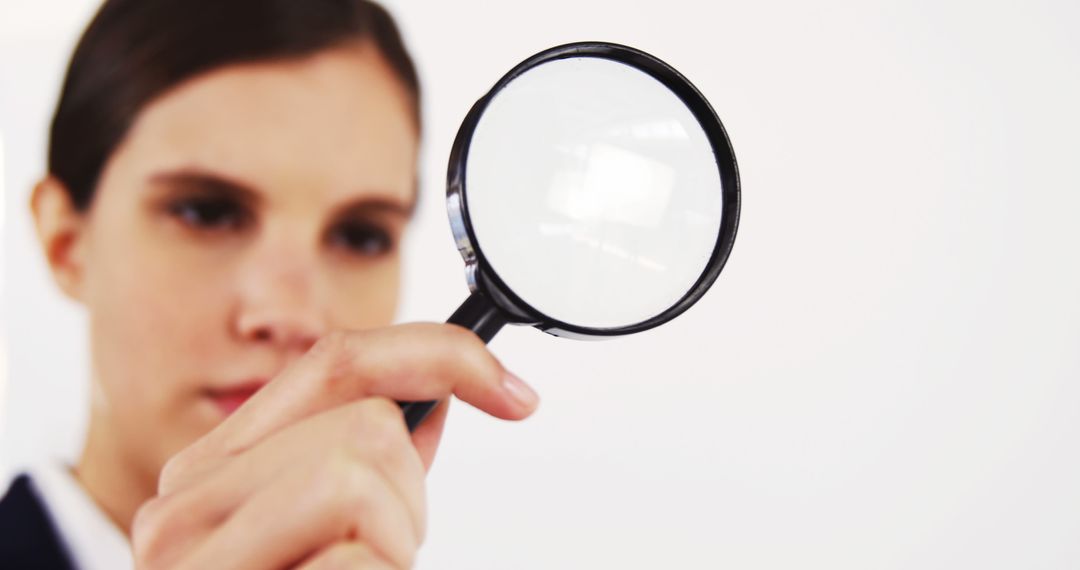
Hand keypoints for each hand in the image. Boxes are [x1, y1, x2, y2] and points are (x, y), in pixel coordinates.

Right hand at [131, 323, 538, 568]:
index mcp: (208, 476)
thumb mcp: (331, 532)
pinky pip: (361, 559)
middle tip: (376, 558)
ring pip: (360, 473)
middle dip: (407, 498)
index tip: (514, 395)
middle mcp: (182, 509)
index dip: (438, 357)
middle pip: (367, 426)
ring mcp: (197, 561)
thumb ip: (371, 460)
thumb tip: (441, 391)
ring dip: (393, 544)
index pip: (332, 363)